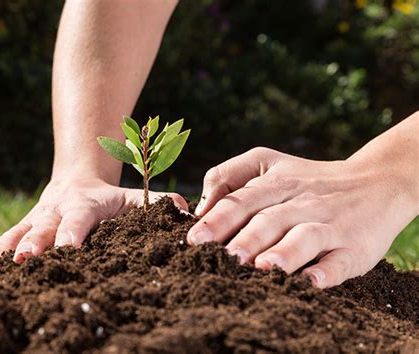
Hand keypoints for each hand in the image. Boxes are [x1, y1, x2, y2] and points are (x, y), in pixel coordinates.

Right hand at [0, 177, 187, 264]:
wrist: (76, 181)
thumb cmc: (109, 198)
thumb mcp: (133, 197)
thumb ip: (158, 203)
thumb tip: (187, 213)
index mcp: (87, 205)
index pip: (81, 219)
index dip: (74, 233)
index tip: (68, 250)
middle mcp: (58, 210)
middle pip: (45, 227)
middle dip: (35, 244)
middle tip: (26, 261)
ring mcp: (37, 219)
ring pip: (19, 232)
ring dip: (7, 249)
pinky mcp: (24, 227)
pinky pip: (4, 237)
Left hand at [187, 147, 416, 287]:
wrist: (375, 182)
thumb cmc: (308, 179)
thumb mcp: (269, 162)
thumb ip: (230, 174)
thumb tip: (201, 206)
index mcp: (276, 184)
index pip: (242, 201)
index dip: (218, 220)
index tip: (194, 240)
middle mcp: (301, 203)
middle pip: (269, 220)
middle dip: (245, 239)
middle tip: (223, 258)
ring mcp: (329, 224)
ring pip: (305, 237)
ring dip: (284, 253)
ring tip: (262, 268)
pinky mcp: (355, 246)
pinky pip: (342, 260)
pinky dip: (328, 271)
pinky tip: (313, 282)